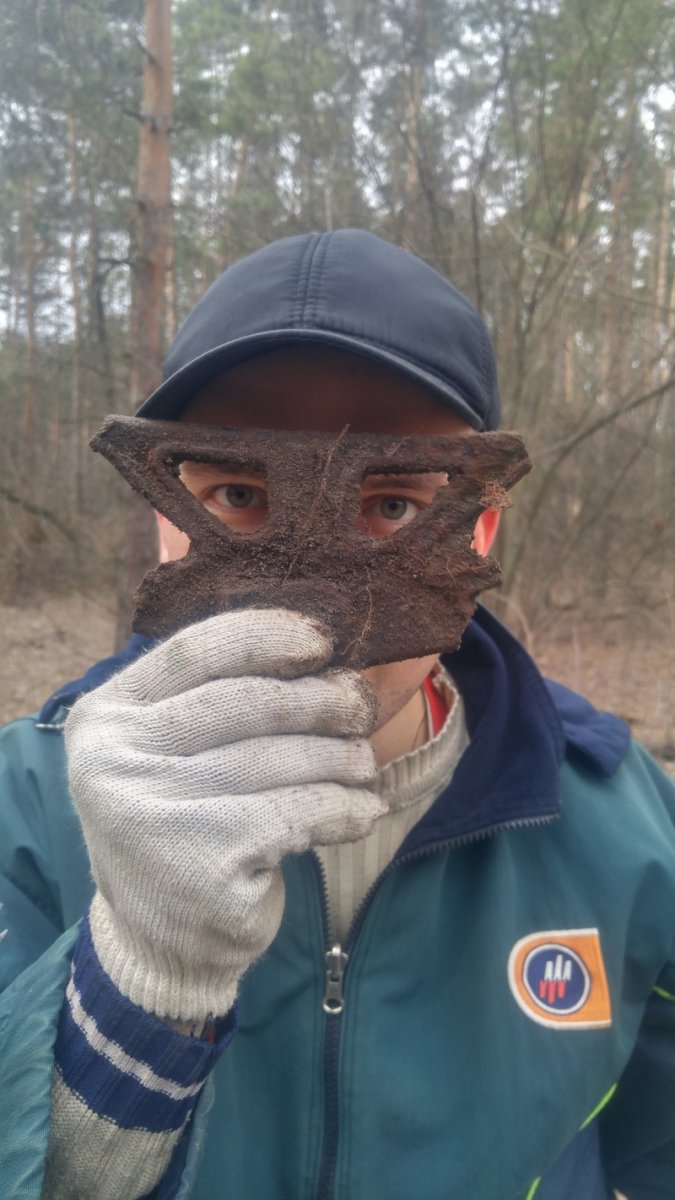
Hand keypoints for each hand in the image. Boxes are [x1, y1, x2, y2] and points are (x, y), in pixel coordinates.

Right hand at [65, 609, 381, 1021]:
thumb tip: (324, 652)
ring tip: (364, 763)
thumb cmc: (181, 824)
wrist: (159, 942)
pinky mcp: (204, 863)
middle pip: (245, 703)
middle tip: (361, 707)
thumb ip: (217, 698)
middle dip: (319, 700)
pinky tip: (363, 810)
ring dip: (340, 758)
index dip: (268, 635)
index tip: (324, 641)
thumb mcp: (171, 753)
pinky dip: (342, 808)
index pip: (195, 652)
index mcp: (104, 717)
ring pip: (279, 759)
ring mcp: (154, 814)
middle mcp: (114, 761)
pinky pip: (299, 813)